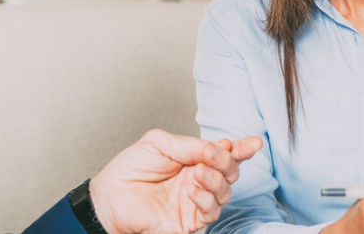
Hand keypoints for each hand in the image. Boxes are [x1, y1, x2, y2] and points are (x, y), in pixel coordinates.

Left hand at [89, 129, 262, 233]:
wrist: (109, 197)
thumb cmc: (130, 169)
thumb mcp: (159, 143)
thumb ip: (189, 145)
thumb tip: (215, 147)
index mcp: (194, 159)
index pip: (224, 153)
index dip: (241, 148)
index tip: (254, 143)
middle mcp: (199, 180)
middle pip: (230, 171)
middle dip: (227, 161)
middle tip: (212, 155)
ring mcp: (195, 201)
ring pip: (225, 192)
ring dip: (216, 180)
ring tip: (197, 173)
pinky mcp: (189, 221)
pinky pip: (210, 212)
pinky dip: (205, 200)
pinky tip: (192, 190)